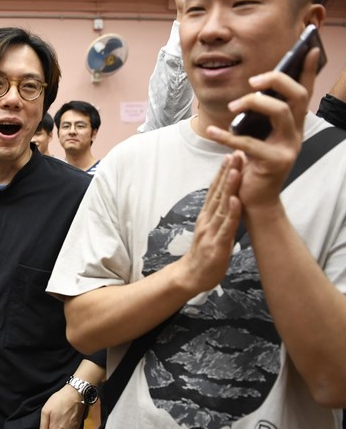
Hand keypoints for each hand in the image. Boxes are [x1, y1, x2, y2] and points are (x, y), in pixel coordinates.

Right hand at [174, 152, 242, 293]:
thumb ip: (218, 216)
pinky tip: (235, 200)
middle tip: (235, 152)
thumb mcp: (211, 231)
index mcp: (207, 215)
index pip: (215, 190)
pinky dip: (231, 213)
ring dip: (229, 186)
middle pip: (218, 192)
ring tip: (236, 168)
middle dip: (227, 172)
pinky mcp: (217, 244)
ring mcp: (211, 231)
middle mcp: (207, 219)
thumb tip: (228, 201)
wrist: (191, 276)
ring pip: (221, 205)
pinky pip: (225, 226)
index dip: (223, 172)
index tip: (231, 154)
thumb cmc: (204, 254)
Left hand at [206, 48, 321, 210]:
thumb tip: (250, 91)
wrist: (255, 200)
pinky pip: (250, 144)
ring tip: (232, 107)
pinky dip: (227, 136)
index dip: (308, 70)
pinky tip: (211, 131)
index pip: (305, 92)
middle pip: (297, 96)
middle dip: (276, 81)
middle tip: (252, 81)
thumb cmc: (253, 165)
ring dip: (255, 103)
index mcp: (293, 125)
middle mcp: (295, 133)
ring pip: (281, 113)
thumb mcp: (258, 136)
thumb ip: (258, 118)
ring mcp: (288, 147)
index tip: (309, 47)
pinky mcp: (274, 163)